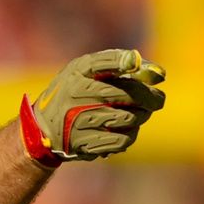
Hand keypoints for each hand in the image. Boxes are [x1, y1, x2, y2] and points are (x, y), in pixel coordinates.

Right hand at [19, 49, 165, 165]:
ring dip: (140, 117)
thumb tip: (159, 74)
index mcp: (77, 71)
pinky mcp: (83, 142)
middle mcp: (75, 93)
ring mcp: (78, 119)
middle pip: (127, 93)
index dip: (128, 63)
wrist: (43, 128)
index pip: (107, 62)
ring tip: (138, 115)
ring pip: (129, 118)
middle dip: (149, 98)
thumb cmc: (75, 94)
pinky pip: (122, 139)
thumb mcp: (88, 73)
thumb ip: (123, 67)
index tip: (148, 69)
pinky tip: (125, 131)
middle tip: (158, 100)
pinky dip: (130, 135)